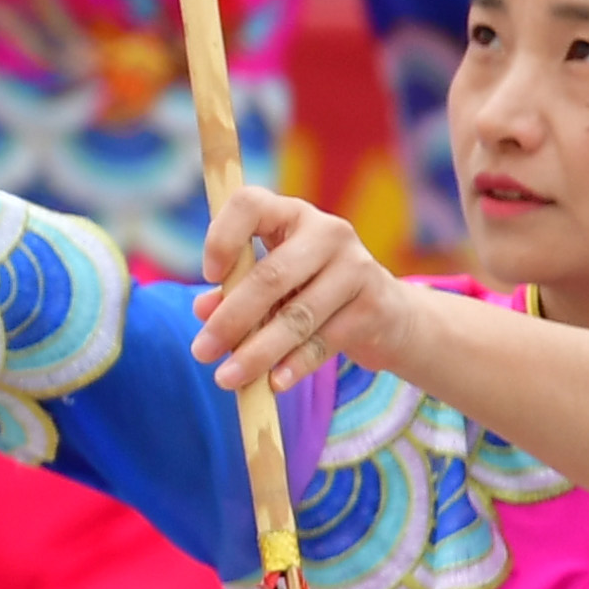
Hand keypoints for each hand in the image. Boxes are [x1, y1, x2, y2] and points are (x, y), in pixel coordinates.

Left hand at [192, 176, 415, 396]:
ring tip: (227, 379)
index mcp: (292, 215)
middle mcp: (328, 232)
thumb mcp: (273, 284)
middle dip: (231, 320)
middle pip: (271, 276)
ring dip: (257, 352)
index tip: (208, 275)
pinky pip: (324, 341)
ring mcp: (356, 267)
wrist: (387, 312)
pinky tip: (273, 384)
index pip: (250, 205)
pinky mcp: (374, 306)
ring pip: (297, 316)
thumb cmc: (311, 289)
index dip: (222, 237)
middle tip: (201, 352)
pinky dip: (295, 365)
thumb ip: (235, 290)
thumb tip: (203, 310)